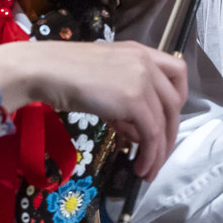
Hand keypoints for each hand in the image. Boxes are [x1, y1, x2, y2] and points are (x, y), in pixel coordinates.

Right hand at [0, 40, 187, 180]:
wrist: (44, 69)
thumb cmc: (63, 74)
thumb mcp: (104, 82)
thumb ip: (126, 101)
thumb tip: (138, 132)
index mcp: (141, 52)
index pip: (178, 71)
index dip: (178, 98)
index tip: (167, 119)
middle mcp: (147, 63)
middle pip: (174, 103)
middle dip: (169, 134)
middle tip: (159, 156)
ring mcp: (143, 80)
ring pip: (164, 122)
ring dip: (159, 151)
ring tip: (148, 170)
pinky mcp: (134, 100)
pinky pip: (151, 133)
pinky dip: (150, 154)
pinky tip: (140, 167)